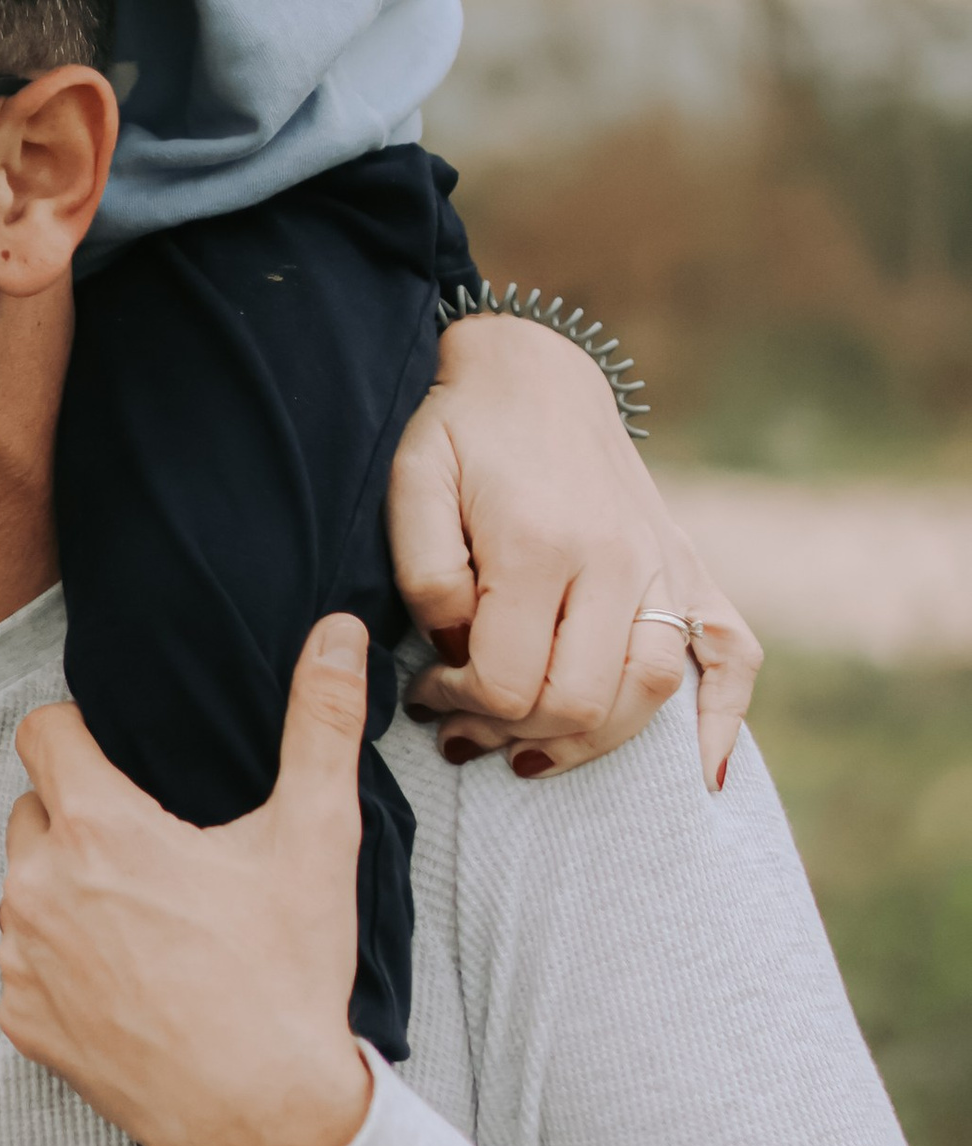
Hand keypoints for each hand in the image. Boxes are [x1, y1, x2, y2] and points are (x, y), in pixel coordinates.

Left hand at [0, 619, 374, 1145]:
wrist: (268, 1122)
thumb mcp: (315, 839)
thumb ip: (319, 723)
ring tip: (147, 923)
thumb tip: (337, 630)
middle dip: (79, 818)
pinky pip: (22, 962)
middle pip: (33, 809)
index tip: (125, 764)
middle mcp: (37, 886)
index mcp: (98, 828)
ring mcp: (20, 958)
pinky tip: (127, 982)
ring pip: (24, 887)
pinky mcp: (19, 1020)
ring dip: (67, 890)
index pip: (42, 732)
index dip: (81, 736)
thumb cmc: (287, 977)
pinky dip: (61, 963)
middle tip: (154, 856)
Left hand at [390, 314, 760, 792]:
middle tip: (462, 724)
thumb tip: (459, 649)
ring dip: (589, 743)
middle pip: (582, 701)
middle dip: (513, 733)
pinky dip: (723, 719)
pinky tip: (700, 774)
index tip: (427, 691)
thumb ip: (426, 577)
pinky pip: (734, 653)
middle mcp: (616, 560)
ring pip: (651, 693)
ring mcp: (662, 564)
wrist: (532, 370)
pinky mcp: (688, 566)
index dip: (459, 703)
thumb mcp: (412, 485)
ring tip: (529, 753)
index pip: (509, 681)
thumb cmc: (461, 432)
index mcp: (540, 542)